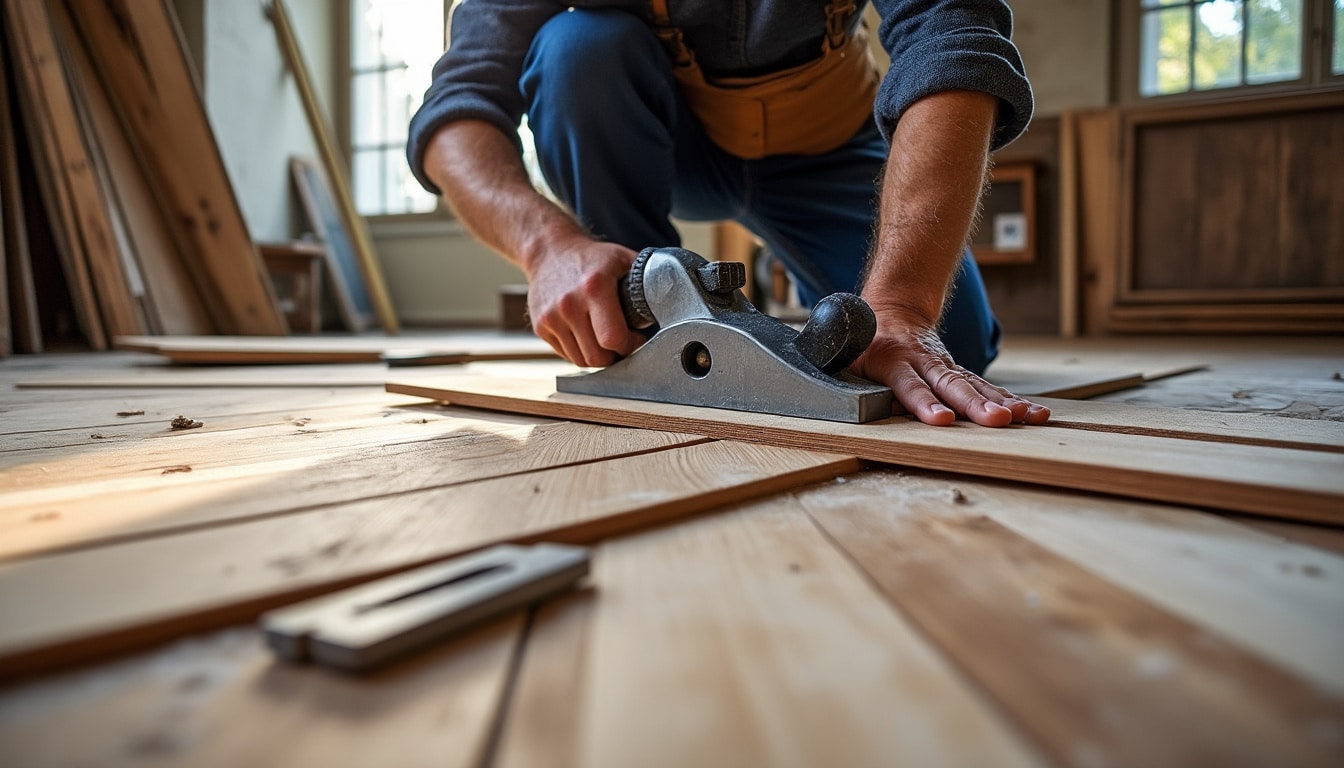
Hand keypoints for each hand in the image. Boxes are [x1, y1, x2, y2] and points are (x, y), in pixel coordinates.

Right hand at [526, 236, 642, 366]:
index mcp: (594, 287)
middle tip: (622, 341)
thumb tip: (676, 298)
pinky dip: (580, 350)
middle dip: (615, 355)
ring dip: (597, 356)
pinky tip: (587, 333)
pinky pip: (566, 354)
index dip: (629, 345)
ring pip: (581, 360)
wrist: (549, 250)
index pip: (613, 339)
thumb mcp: (624, 260)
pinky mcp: (541, 326)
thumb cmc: (592, 258)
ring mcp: (551, 317)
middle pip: (597, 357)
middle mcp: (569, 304)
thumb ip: (649, 280)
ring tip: (604, 338)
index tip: (635, 337)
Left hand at [850, 307, 1049, 426]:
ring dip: (1000, 402)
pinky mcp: (960, 372)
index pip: (910, 385)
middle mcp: (924, 362)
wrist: (893, 309)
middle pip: (951, 385)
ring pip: (974, 384)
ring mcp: (946, 366)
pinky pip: (986, 386)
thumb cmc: (863, 342)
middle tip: (996, 421)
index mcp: (892, 360)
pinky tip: (1033, 414)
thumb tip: (837, 397)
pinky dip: (1011, 400)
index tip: (941, 420)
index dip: (924, 402)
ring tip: (1022, 418)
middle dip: (975, 405)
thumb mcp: (844, 354)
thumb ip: (842, 374)